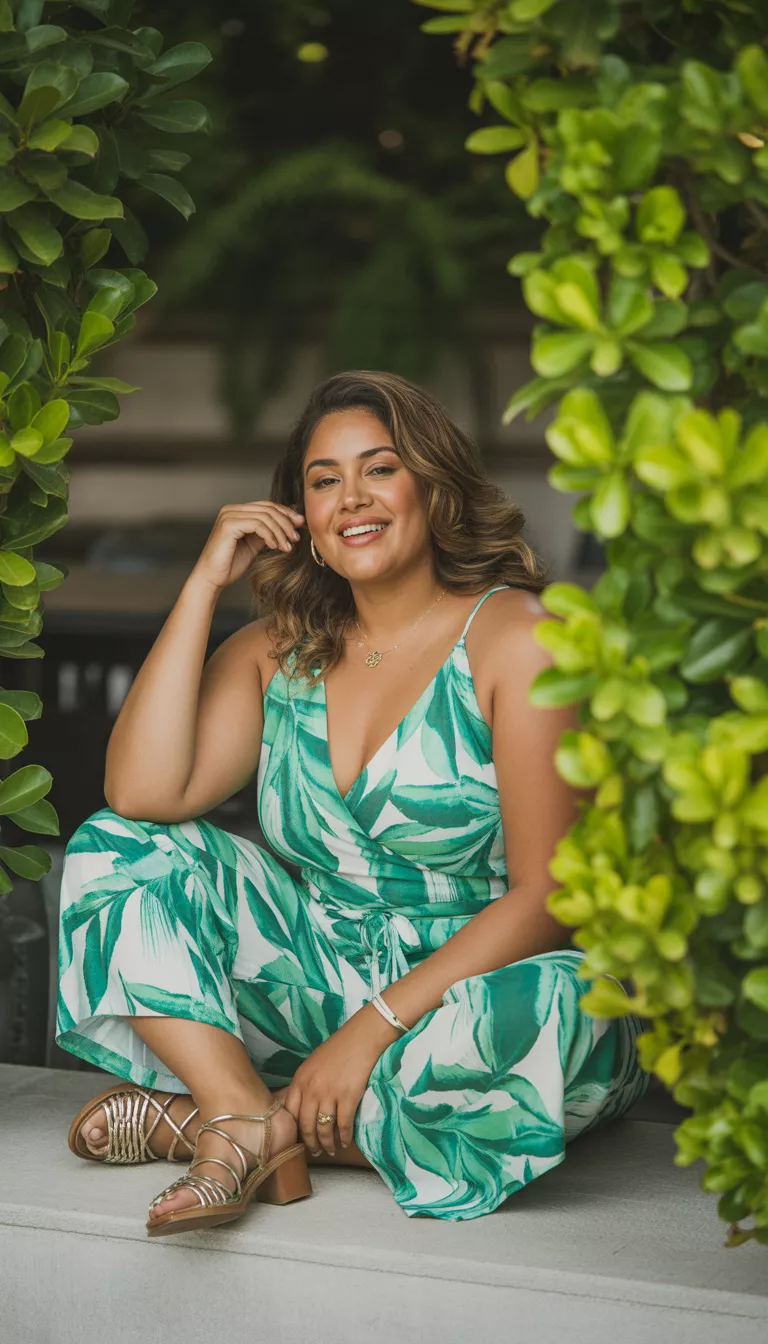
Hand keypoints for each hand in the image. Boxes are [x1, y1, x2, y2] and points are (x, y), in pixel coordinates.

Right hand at [190, 500, 304, 590]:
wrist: (212, 578)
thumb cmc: (230, 564)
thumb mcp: (254, 544)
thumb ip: (267, 532)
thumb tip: (289, 524)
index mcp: (237, 511)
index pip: (267, 506)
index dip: (286, 513)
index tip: (300, 525)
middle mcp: (231, 509)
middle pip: (268, 508)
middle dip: (286, 522)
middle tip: (296, 538)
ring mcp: (229, 515)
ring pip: (265, 516)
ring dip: (280, 531)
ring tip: (288, 546)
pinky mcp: (228, 524)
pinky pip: (257, 524)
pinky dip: (270, 535)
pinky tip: (275, 547)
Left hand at [284, 1004, 398, 1155]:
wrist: (361, 1037)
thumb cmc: (338, 1048)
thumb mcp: (313, 1064)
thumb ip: (306, 1083)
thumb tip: (303, 1106)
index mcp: (300, 1079)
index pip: (290, 1112)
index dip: (294, 1130)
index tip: (298, 1139)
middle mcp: (311, 1089)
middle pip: (306, 1125)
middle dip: (310, 1142)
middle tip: (315, 1151)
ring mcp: (329, 1094)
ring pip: (324, 1129)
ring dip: (327, 1144)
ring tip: (330, 1150)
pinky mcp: (348, 1097)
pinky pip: (343, 1125)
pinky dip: (344, 1137)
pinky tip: (345, 1142)